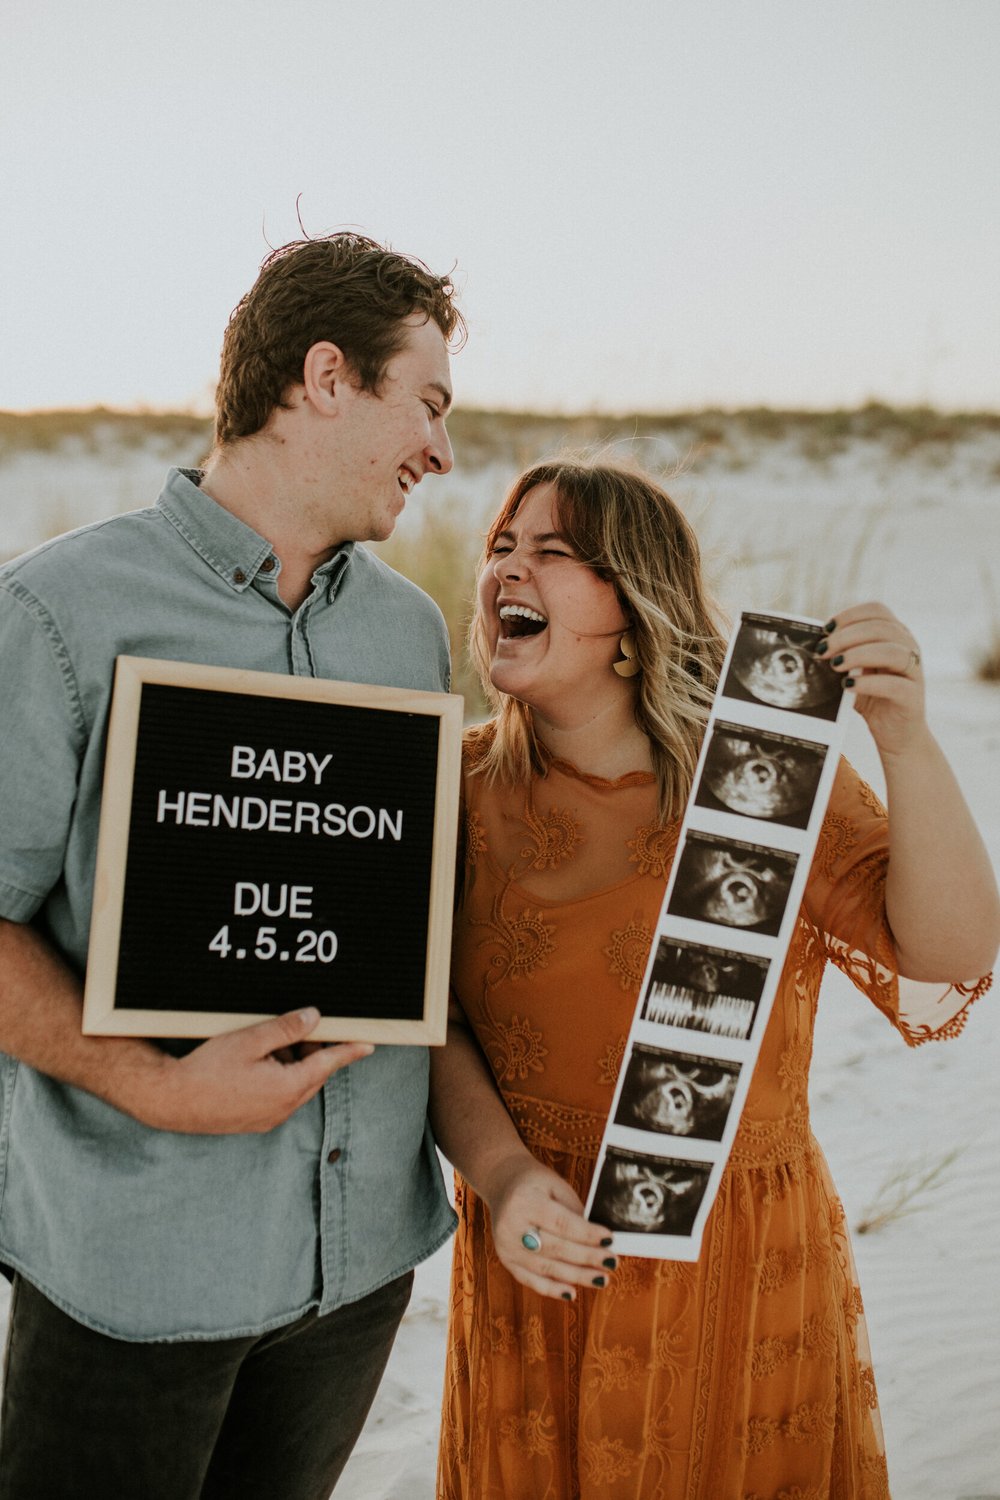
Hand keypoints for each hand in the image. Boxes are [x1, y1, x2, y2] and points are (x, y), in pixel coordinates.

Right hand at [134, 1008, 372, 1134]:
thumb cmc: (208, 1069)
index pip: (328, 1064)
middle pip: (312, 1074)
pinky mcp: (254, 1121)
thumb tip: (313, 1018)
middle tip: (301, 1028)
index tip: (368, 1044)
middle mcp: (283, 1108)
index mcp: (288, 1088)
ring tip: (266, 1043)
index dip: (348, 1051)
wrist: (172, 1101)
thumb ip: (286, 1028)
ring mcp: (268, 1117)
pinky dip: (277, 1077)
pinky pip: (278, 1095)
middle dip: (310, 1051)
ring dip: (290, 1063)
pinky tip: (255, 1061)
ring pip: (294, 1085)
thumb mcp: (250, 1039)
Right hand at [488, 1155, 616, 1300]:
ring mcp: (506, 1246)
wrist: (501, 1183)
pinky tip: (572, 1293)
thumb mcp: (556, 1186)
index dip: (586, 1234)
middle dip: (587, 1258)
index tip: (610, 1240)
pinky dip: (552, 1289)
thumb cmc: (535, 1183)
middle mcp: (511, 1226)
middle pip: (554, 1248)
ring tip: (601, 1279)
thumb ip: (574, 1212)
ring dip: (576, 1277)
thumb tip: (599, 1241)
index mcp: (525, 1201)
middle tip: (612, 1263)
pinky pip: (531, 1280)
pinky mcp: (506, 1260)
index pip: (561, 1223)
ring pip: (545, 1268)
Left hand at [820, 602, 926, 757]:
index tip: (826, 629)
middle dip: (847, 636)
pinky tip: (848, 687)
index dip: (850, 615)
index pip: (877, 611)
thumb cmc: (873, 698)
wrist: (896, 734)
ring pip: (892, 651)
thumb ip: (841, 655)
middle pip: (882, 628)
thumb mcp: (854, 671)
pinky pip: (895, 684)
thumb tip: (814, 643)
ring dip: (859, 655)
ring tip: (835, 666)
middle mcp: (909, 647)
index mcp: (895, 635)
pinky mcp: (913, 696)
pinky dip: (868, 683)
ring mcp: (914, 671)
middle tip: (823, 651)